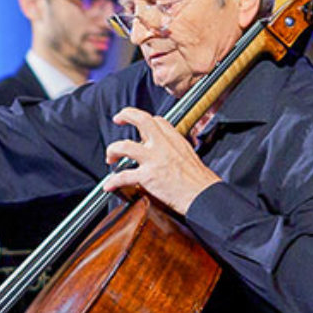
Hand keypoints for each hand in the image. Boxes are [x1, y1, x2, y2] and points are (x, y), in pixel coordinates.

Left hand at [101, 107, 220, 213]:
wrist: (204, 196)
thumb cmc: (200, 182)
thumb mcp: (191, 156)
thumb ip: (176, 151)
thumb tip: (168, 155)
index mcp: (175, 141)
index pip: (157, 121)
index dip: (144, 121)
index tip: (138, 126)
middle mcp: (164, 146)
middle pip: (142, 120)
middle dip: (126, 115)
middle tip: (118, 119)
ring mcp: (154, 160)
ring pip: (124, 146)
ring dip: (112, 150)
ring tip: (111, 158)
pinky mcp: (148, 176)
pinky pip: (123, 176)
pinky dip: (112, 181)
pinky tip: (109, 185)